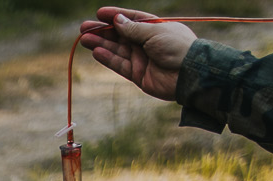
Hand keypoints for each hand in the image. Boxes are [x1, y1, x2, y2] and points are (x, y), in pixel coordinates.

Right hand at [79, 9, 196, 101]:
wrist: (189, 74)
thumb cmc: (177, 47)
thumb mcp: (154, 32)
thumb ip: (133, 28)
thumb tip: (116, 20)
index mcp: (154, 27)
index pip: (131, 19)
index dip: (116, 15)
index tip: (100, 13)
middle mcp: (146, 42)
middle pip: (120, 35)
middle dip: (102, 31)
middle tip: (84, 28)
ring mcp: (141, 58)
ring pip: (116, 50)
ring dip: (100, 44)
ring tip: (84, 39)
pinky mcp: (137, 74)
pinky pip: (119, 65)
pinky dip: (108, 59)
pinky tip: (96, 52)